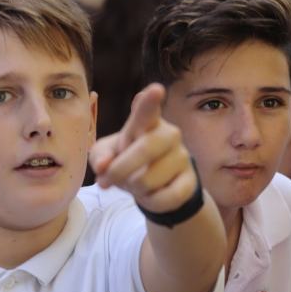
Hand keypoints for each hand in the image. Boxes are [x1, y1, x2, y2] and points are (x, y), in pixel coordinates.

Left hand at [90, 84, 197, 214]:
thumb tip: (104, 167)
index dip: (150, 101)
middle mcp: (169, 134)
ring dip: (133, 189)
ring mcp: (182, 157)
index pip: (147, 110)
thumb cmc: (128, 161)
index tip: (156, 89)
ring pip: (149, 179)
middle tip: (106, 181)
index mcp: (146, 123)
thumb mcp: (106, 156)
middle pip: (145, 148)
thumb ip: (100, 157)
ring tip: (135, 184)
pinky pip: (164, 197)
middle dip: (120, 169)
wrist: (155, 186)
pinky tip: (151, 195)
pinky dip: (150, 202)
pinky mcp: (190, 181)